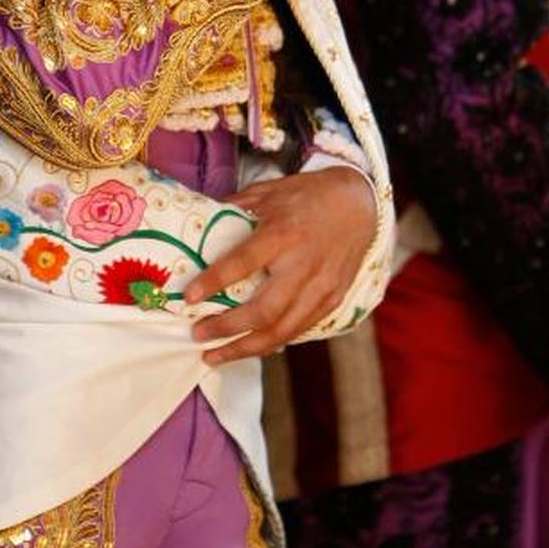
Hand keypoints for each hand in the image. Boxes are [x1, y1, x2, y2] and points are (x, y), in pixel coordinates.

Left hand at [184, 165, 376, 365]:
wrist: (360, 203)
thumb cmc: (308, 195)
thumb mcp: (269, 191)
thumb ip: (235, 207)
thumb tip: (198, 221)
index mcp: (283, 233)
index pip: (244, 261)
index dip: (214, 281)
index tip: (188, 297)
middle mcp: (303, 264)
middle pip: (264, 310)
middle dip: (226, 329)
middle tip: (197, 335)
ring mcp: (321, 287)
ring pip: (281, 331)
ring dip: (244, 349)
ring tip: (214, 356)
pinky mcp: (332, 300)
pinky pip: (298, 330)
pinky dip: (271, 343)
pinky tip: (249, 347)